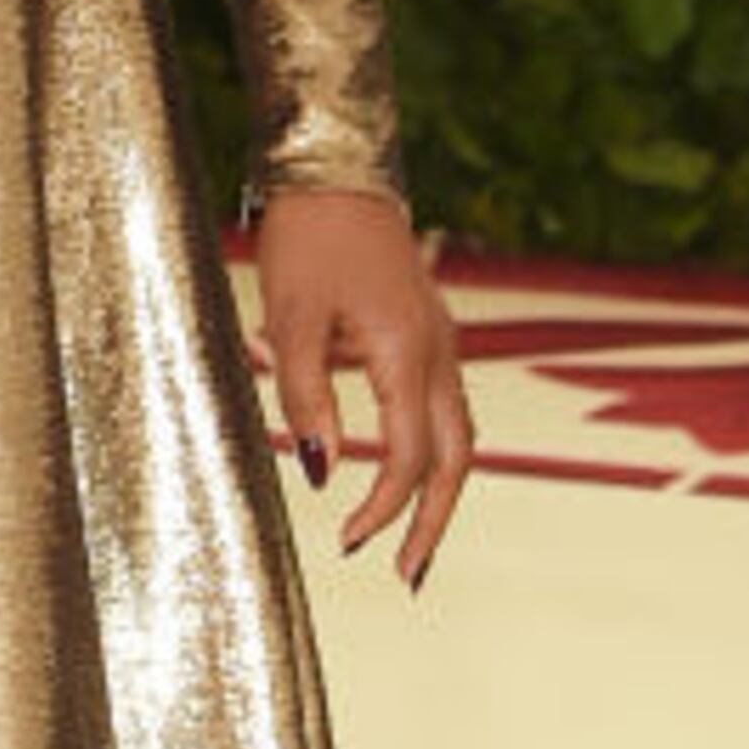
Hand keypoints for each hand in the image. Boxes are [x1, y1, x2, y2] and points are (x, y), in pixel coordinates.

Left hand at [253, 189, 472, 588]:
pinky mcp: (430, 332)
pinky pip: (446, 408)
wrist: (334, 172)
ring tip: (414, 542)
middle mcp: (439, 351)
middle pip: (457, 460)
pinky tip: (408, 474)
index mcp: (407, 351)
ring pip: (459, 436)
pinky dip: (435, 452)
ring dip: (440, 492)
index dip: (380, 508)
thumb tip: (321, 473)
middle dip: (434, 522)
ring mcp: (442, 341)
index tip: (344, 541)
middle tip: (407, 576)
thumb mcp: (289, 319)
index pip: (407, 458)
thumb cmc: (306, 238)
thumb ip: (305, 397)